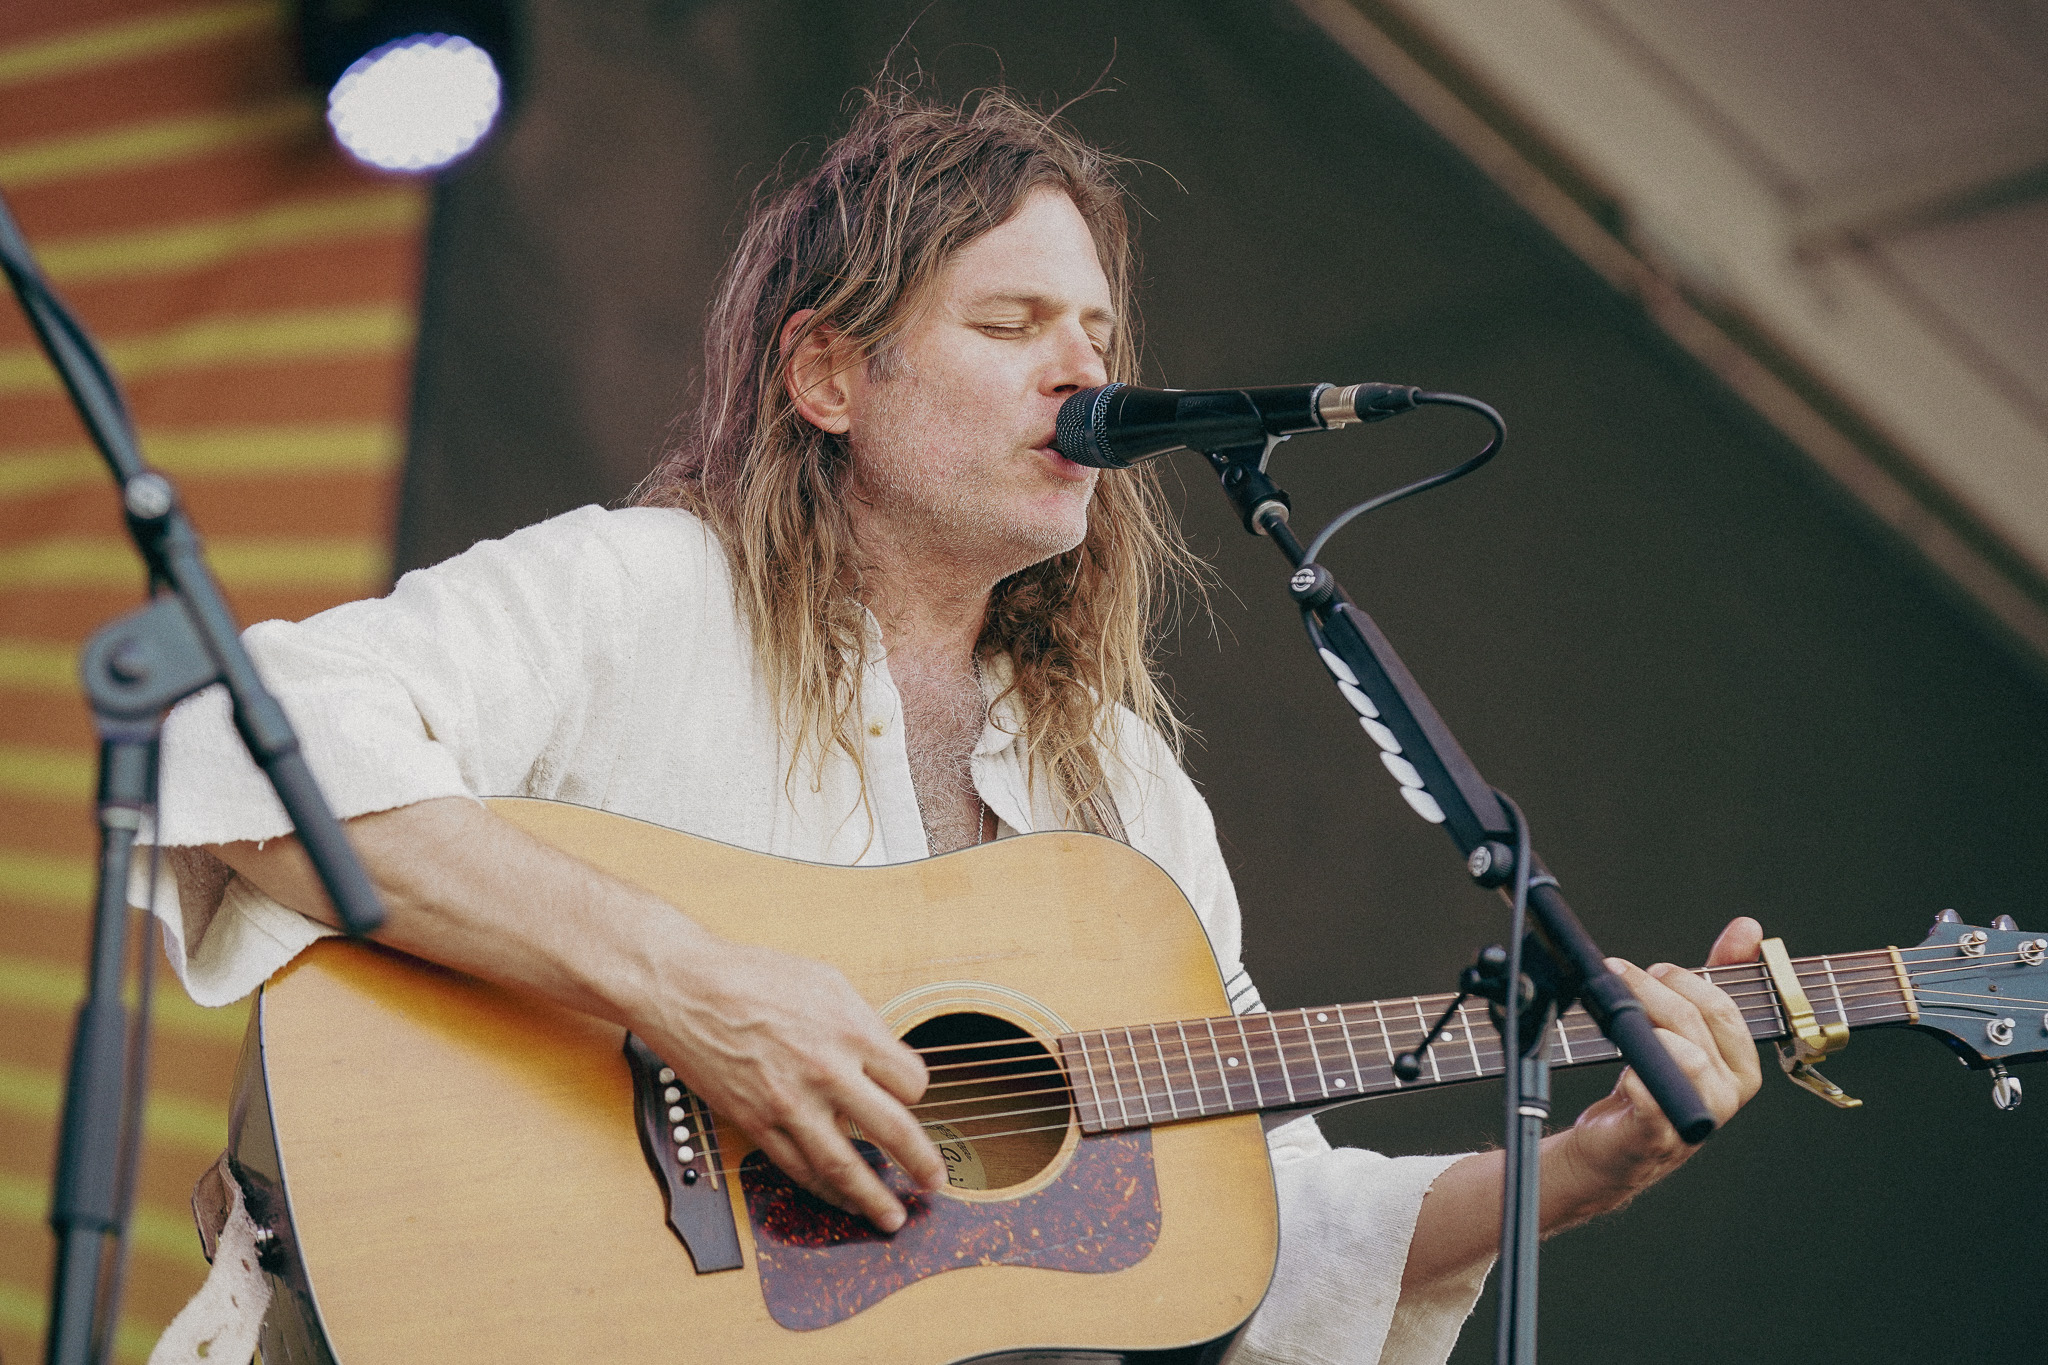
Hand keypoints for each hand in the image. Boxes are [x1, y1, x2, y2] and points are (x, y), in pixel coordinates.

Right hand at [642, 933, 944, 1231]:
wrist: (686, 988)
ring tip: (891, 1217)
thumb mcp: (826, 981)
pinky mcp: (755, 1122)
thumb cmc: (753, 976)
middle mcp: (827, 1070)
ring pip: (844, 1165)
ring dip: (873, 1198)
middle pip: (893, 1130)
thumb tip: (884, 1057)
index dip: (914, 1092)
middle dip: (920, 1162)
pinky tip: (838, 1199)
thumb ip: (861, 1023)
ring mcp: (790, 1102)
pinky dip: (823, 1190)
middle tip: (934, 1181)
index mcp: (851, 1030)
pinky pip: (797, 1167)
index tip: (909, 1098)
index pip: (910, 1081)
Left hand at [1555, 916, 1764, 1214]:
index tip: (1653, 970)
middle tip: (1619, 974)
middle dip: (1653, 990)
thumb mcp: (1686, 1025)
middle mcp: (1725, 1095)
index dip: (1684, 981)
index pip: (1724, 1009)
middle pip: (1696, 1024)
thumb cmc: (1652, 1081)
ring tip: (1615, 1017)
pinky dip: (1637, 1082)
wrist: (1612, 1145)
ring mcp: (1695, 1120)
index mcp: (1740, 1066)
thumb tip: (1749, 928)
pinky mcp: (1657, 1139)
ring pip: (1685, 1058)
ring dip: (1643, 1026)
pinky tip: (1624, 1072)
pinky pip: (1655, 1104)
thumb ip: (1717, 977)